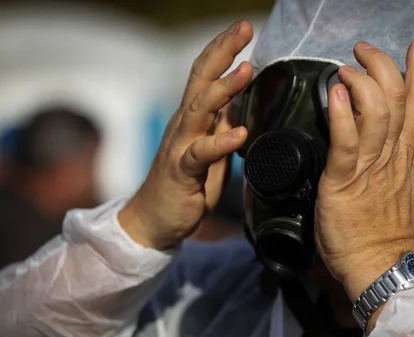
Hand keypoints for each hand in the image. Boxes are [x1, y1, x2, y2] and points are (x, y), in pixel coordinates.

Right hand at [119, 21, 253, 249]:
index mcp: (193, 118)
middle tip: (244, 28)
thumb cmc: (185, 185)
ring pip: (200, 110)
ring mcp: (180, 146)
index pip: (206, 75)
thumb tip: (240, 105)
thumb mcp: (210, 152)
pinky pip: (200, 154)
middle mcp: (184, 125)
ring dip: (224, 88)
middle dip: (223, 52)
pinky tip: (241, 133)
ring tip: (246, 70)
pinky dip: (221, 142)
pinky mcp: (181, 171)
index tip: (243, 27)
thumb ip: (221, 127)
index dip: (223, 49)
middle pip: (201, 80)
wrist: (155, 220)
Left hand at [314, 40, 413, 301]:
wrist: (379, 268)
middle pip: (398, 100)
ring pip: (376, 114)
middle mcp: (391, 158)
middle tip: (364, 50)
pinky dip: (341, 116)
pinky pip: (346, 143)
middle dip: (384, 66)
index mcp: (405, 157)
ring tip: (346, 70)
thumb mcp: (409, 188)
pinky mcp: (344, 183)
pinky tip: (335, 95)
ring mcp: (369, 169)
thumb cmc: (386, 231)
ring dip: (361, 83)